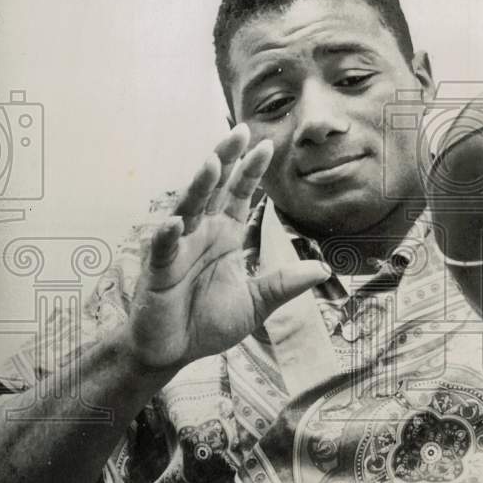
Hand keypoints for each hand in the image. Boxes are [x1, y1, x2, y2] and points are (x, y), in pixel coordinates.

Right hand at [125, 124, 330, 371]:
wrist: (172, 352)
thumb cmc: (208, 322)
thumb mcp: (257, 303)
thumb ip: (285, 284)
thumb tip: (323, 270)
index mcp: (225, 234)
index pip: (239, 194)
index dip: (251, 170)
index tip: (267, 144)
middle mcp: (201, 233)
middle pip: (214, 188)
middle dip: (226, 159)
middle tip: (240, 130)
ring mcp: (178, 248)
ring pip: (189, 208)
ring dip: (199, 185)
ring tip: (213, 162)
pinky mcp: (158, 270)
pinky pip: (164, 248)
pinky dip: (169, 234)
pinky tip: (177, 222)